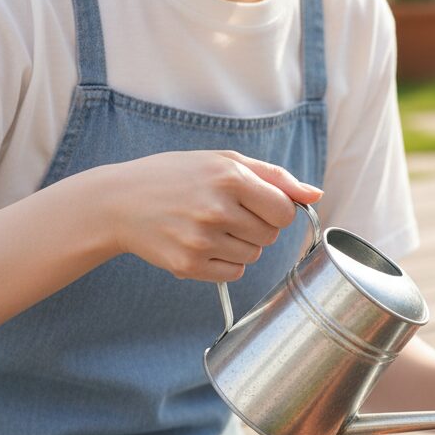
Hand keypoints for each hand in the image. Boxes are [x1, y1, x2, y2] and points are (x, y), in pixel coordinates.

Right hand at [105, 150, 321, 281]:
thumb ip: (276, 178)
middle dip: (257, 226)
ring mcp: (201, 240)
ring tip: (210, 226)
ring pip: (254, 255)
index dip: (276, 209)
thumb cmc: (179, 176)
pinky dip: (225, 262)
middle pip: (271, 235)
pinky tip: (201, 243)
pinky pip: (234, 272)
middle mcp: (216, 210)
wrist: (118, 201)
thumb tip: (316, 195)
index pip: (285, 211)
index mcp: (230, 178)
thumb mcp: (225, 161)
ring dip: (241, 244)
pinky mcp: (188, 265)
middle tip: (227, 212)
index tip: (257, 203)